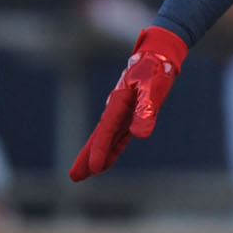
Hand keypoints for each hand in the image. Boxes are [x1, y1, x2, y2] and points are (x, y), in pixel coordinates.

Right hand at [69, 26, 187, 180]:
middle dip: (87, 157)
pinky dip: (111, 147)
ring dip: (96, 154)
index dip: (99, 150)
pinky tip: (106, 159)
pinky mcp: (131, 114)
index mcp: (118, 103)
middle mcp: (117, 109)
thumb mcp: (153, 89)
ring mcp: (123, 112)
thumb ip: (146, 111)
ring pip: (107, 138)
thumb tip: (139, 136)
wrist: (158, 55)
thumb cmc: (155, 70)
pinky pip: (118, 135)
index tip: (93, 169)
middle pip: (99, 137)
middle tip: (74, 177)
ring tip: (85, 173)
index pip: (106, 131)